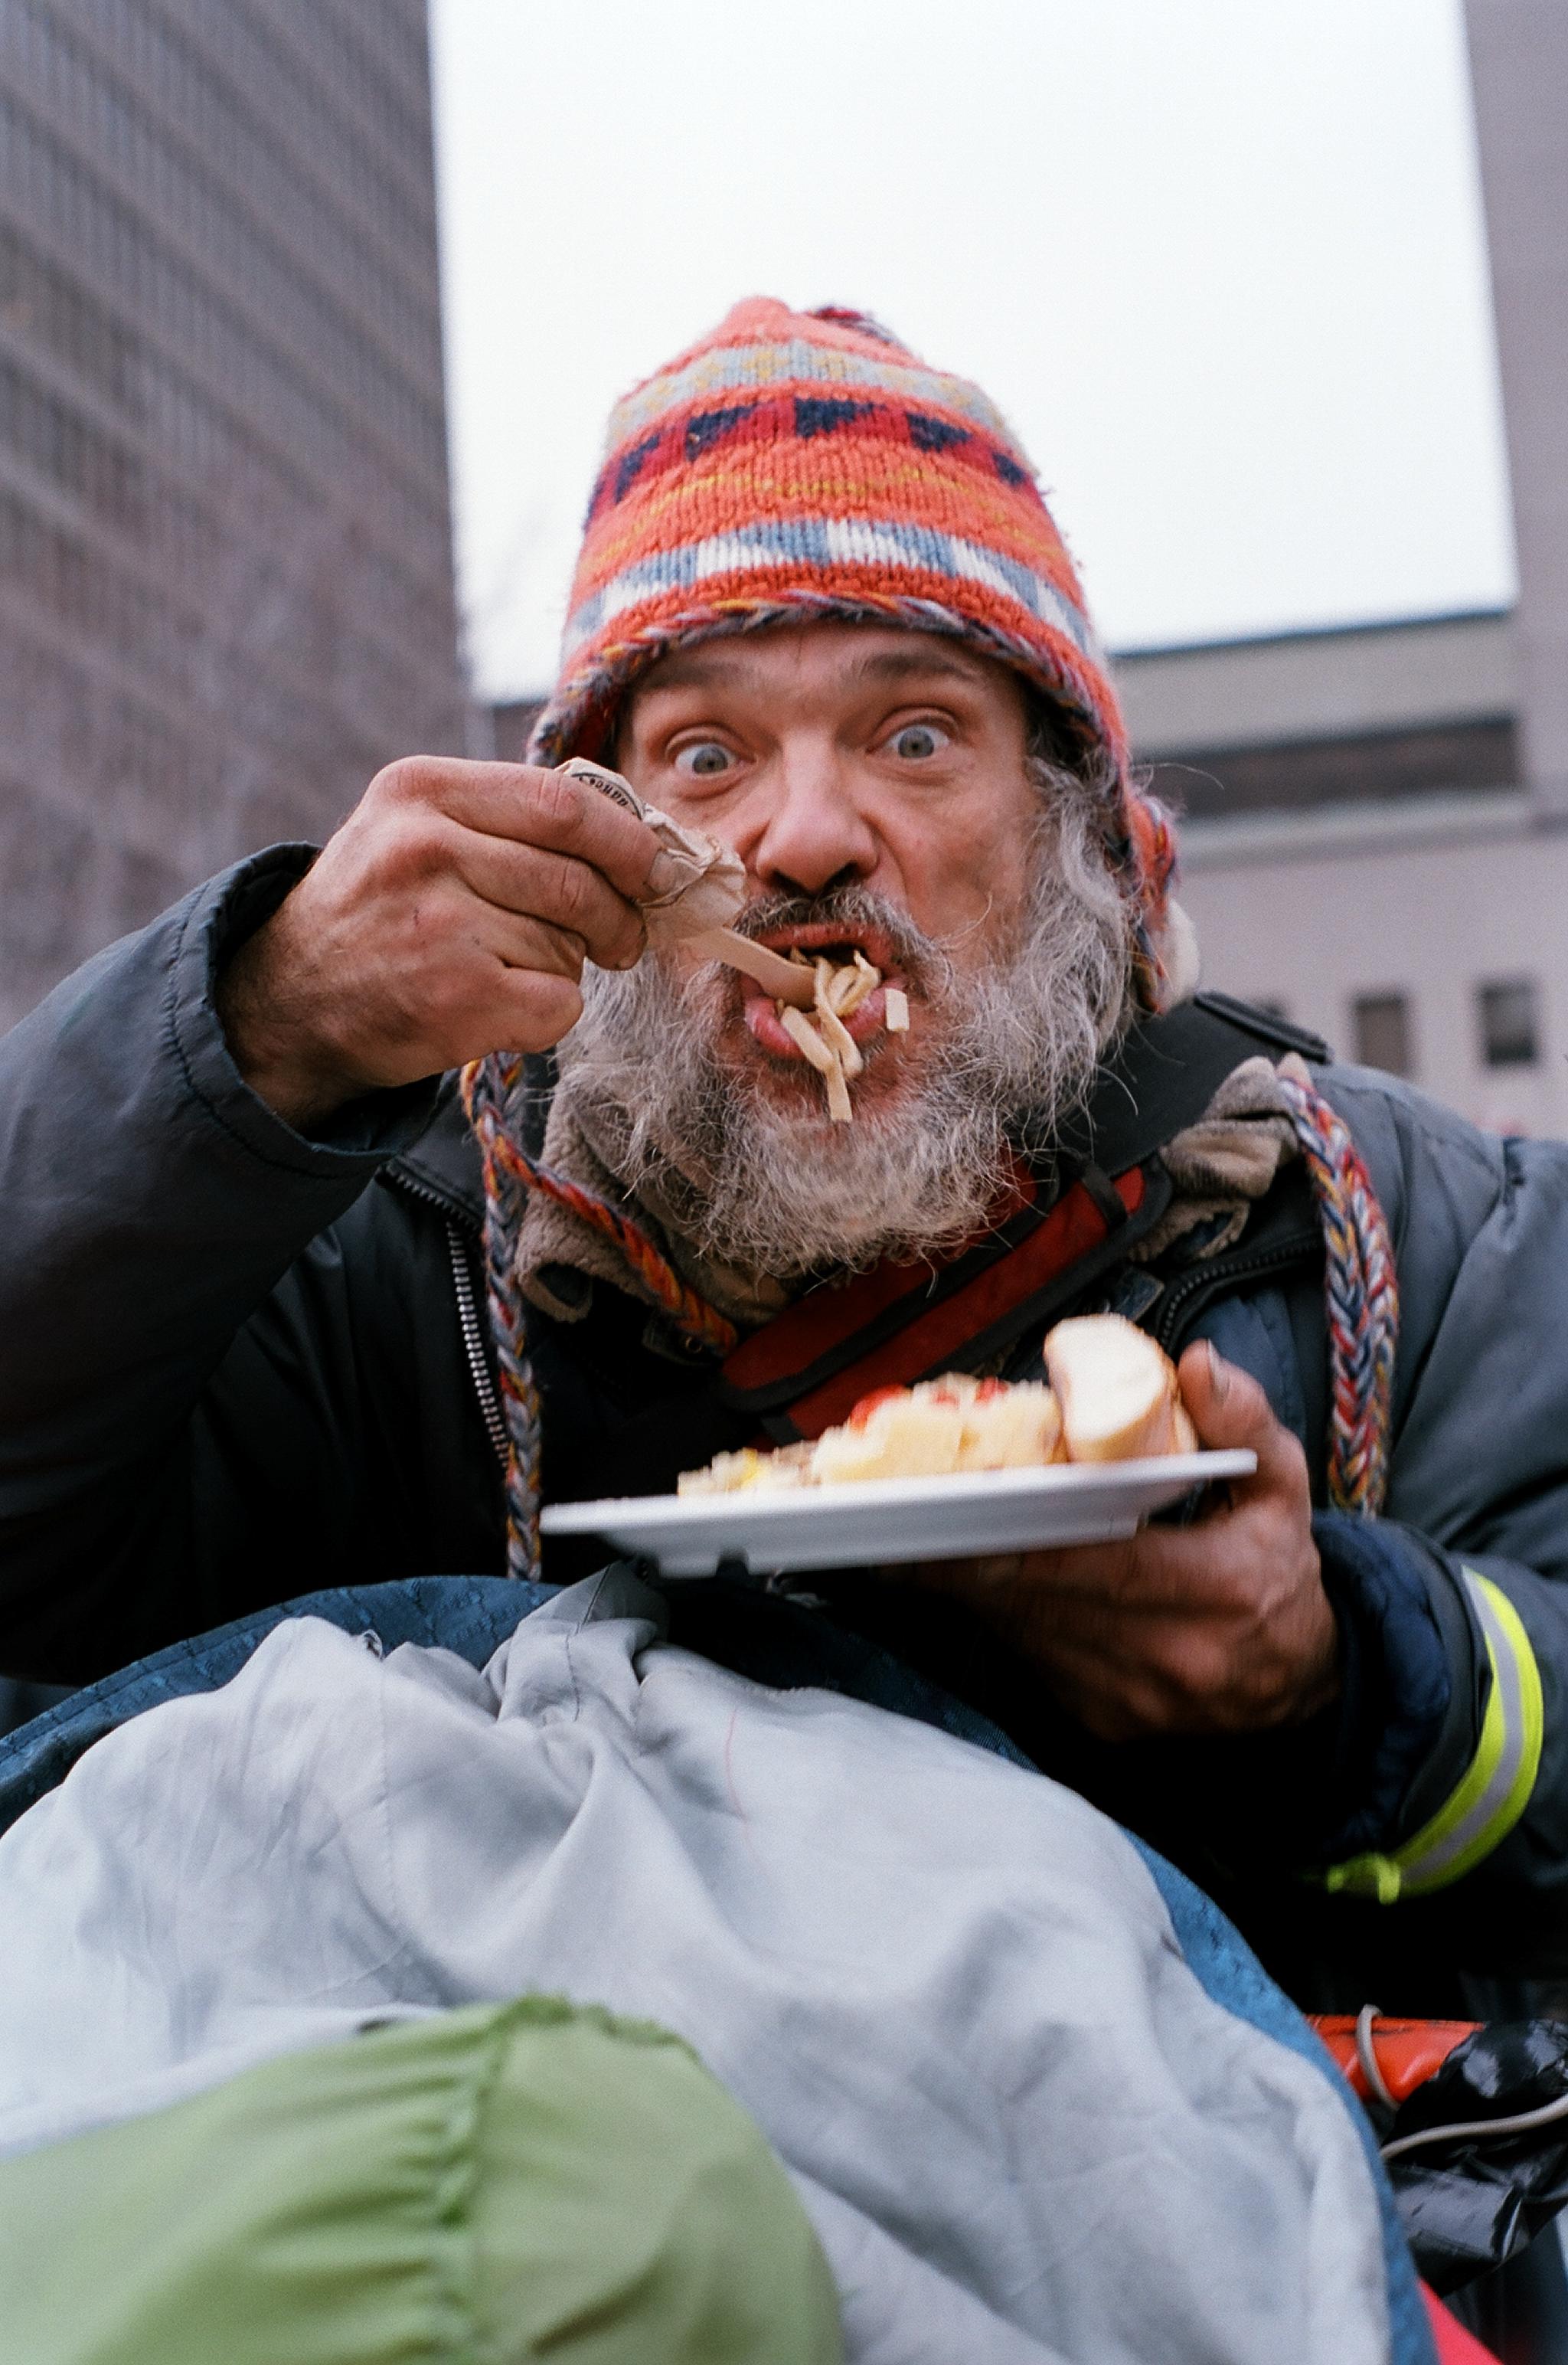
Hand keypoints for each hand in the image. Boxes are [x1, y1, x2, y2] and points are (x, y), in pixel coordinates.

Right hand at [217, 758, 666, 1126]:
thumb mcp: (415, 828)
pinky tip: (502, 1007)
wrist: (290, 1003)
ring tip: (511, 969)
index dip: (629, 840)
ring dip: (565, 967)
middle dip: (619, 916)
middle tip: (621, 941)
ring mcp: (440, 923)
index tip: (656, 869)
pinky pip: (559, 1002)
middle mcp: (426, 847)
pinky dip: (550, 1014)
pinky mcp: (457, 997)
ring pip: (569, 944)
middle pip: (579, 879)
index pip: (565, 803)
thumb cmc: (378, 912)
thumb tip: (643, 843)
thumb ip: (509, 818)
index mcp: (422, 789)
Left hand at [907, 1343, 1336, 1740]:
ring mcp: (1128, 1697)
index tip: (955, 1506)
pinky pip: (1028, 1658)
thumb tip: (1195, 1364)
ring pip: (1020, 1631)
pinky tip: (970, 1577)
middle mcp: (1168, 1654)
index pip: (1093, 1564)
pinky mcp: (1100, 1721)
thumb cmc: (1276, 1572)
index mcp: (1218, 1589)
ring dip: (968, 1584)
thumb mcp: (1280, 1487)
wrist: (1301, 1686)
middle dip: (964, 1554)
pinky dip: (999, 1615)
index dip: (1014, 1537)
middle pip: (1036, 1598)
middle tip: (906, 1513)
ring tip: (919, 1535)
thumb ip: (1243, 1421)